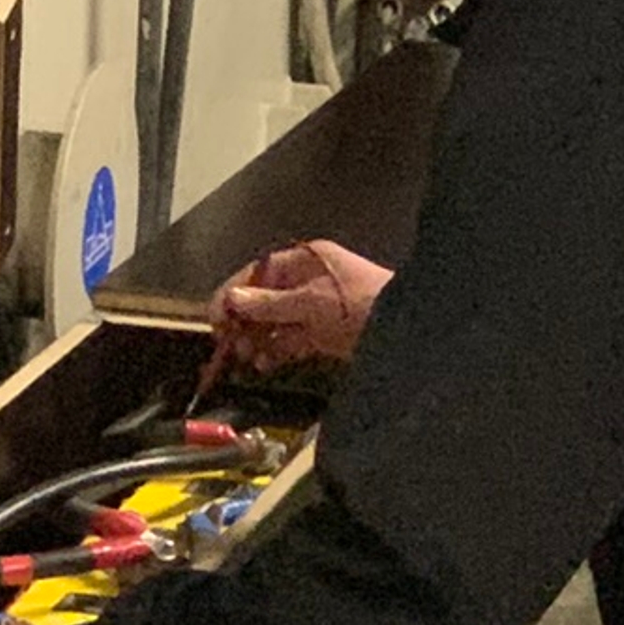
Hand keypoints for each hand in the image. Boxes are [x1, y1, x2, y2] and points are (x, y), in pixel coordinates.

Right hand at [204, 238, 391, 384]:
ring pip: (276, 322)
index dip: (233, 294)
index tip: (215, 317)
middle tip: (228, 344)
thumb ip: (269, 304)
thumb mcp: (310, 303)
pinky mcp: (325, 333)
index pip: (257, 273)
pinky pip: (292, 340)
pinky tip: (265, 364)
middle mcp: (308, 280)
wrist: (408, 328)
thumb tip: (232, 300)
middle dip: (244, 321)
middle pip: (264, 299)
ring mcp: (317, 307)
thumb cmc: (360, 304)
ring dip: (258, 339)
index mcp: (304, 261)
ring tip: (245, 358)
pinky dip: (277, 350)